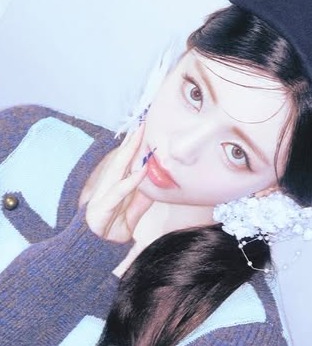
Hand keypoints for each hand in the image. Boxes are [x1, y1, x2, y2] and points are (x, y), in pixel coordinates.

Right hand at [85, 124, 152, 242]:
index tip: (144, 130)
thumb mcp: (133, 211)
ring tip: (139, 137)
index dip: (133, 146)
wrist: (95, 252)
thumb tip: (153, 184)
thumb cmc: (113, 229)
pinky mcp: (101, 208)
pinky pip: (119, 192)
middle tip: (142, 124)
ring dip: (128, 152)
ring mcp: (103, 195)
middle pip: (120, 160)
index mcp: (115, 186)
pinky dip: (130, 182)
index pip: (125, 162)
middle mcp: (108, 186)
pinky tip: (141, 171)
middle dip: (131, 142)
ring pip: (117, 169)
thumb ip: (142, 198)